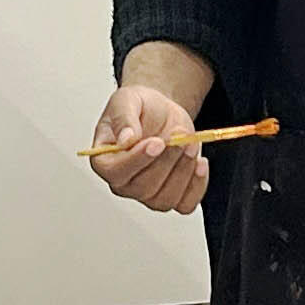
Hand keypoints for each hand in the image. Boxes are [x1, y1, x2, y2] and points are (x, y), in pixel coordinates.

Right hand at [89, 80, 210, 212]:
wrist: (163, 114)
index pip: (115, 172)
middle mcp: (123, 183)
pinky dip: (197, 186)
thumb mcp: (127, 100)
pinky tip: (200, 163)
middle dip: (167, 160)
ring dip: (183, 170)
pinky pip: (185, 205)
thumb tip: (125, 140)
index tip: (157, 142)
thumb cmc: (141, 109)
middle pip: (143, 187)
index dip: (137, 160)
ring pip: (164, 198)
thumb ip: (123, 118)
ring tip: (189, 144)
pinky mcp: (171, 196)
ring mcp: (147, 194)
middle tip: (179, 136)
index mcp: (105, 161)